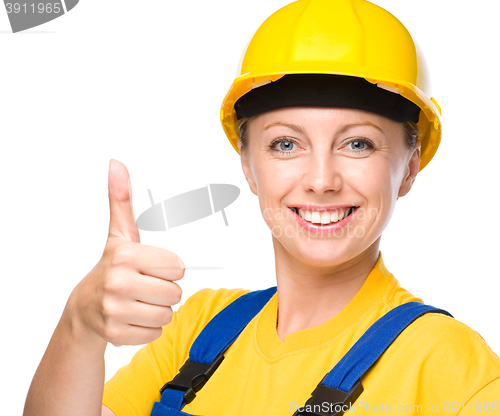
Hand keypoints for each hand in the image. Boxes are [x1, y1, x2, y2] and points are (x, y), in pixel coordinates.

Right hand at [68, 159, 184, 345]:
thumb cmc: (111, 268)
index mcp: (125, 256)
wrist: (85, 307)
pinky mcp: (117, 335)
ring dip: (158, 309)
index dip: (168, 268)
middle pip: (175, 293)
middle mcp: (117, 283)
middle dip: (164, 290)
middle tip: (145, 285)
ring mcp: (115, 311)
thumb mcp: (119, 234)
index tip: (151, 267)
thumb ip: (123, 200)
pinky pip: (156, 332)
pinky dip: (149, 327)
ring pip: (167, 314)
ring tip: (139, 300)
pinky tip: (133, 316)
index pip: (178, 268)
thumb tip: (117, 165)